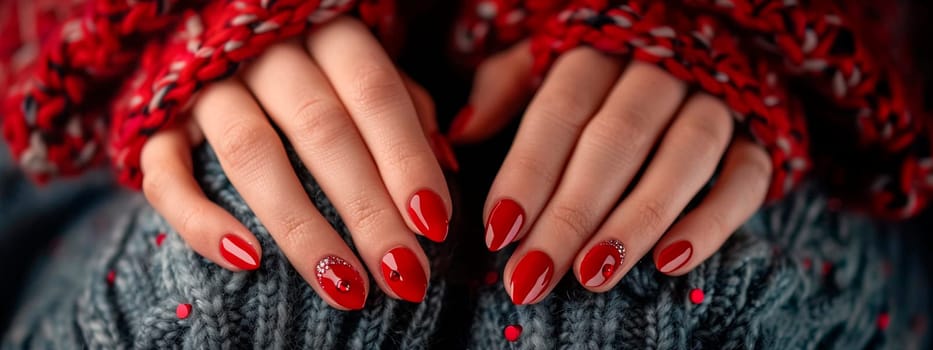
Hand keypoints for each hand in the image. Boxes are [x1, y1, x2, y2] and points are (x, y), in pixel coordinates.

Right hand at [139, 17, 455, 309]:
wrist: (215, 52)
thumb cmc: (316, 74)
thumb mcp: (365, 74)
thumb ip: (404, 109)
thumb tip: (447, 165)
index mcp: (325, 34)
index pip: (374, 92)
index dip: (406, 158)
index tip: (436, 225)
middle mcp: (265, 53)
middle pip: (321, 129)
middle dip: (368, 209)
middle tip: (404, 275)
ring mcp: (204, 86)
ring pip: (251, 154)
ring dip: (302, 227)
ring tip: (346, 288)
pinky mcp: (155, 125)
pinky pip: (167, 174)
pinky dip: (202, 220)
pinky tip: (247, 261)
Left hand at [450, 42, 771, 303]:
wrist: (705, 46)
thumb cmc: (605, 71)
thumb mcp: (546, 60)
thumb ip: (507, 88)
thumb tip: (459, 134)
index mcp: (601, 50)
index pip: (560, 110)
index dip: (528, 171)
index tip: (498, 231)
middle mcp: (662, 69)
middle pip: (616, 140)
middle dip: (570, 214)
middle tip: (531, 274)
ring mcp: (718, 101)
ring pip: (683, 156)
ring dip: (636, 220)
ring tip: (592, 275)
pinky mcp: (761, 138)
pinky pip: (745, 178)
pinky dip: (713, 221)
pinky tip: (672, 263)